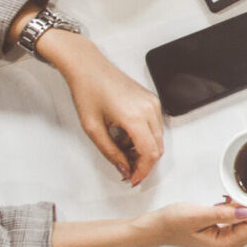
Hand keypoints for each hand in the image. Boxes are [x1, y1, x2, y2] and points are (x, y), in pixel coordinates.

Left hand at [39, 32, 163, 184]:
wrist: (89, 67)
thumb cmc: (88, 91)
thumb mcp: (93, 129)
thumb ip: (111, 153)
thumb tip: (124, 170)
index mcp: (134, 117)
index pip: (149, 153)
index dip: (142, 171)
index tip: (133, 179)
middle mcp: (149, 109)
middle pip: (157, 148)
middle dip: (143, 163)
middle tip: (127, 171)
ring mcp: (153, 103)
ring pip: (158, 138)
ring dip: (144, 151)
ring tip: (122, 152)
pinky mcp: (152, 100)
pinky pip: (155, 126)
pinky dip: (145, 138)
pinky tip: (127, 138)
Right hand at [145, 198, 246, 246]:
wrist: (159, 227)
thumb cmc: (173, 223)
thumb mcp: (198, 215)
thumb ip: (224, 214)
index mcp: (226, 244)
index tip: (243, 195)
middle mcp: (231, 245)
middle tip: (242, 194)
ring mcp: (231, 240)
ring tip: (235, 198)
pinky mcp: (229, 233)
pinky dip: (245, 209)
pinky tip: (233, 202)